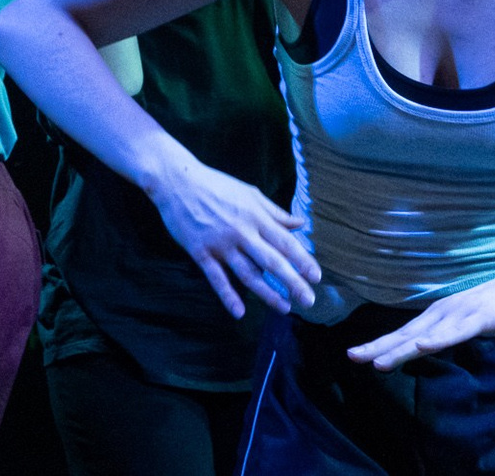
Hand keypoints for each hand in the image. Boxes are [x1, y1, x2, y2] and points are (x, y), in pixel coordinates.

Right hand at [149, 159, 320, 318]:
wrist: (178, 182)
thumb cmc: (216, 185)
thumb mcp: (250, 193)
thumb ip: (275, 212)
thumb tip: (300, 223)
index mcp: (256, 217)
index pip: (285, 242)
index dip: (302, 260)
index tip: (316, 277)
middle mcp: (242, 232)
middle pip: (272, 262)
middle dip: (293, 282)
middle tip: (308, 301)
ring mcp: (221, 244)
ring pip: (248, 274)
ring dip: (267, 293)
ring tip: (284, 308)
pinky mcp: (201, 252)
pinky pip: (217, 278)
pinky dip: (228, 296)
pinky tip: (239, 312)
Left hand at [345, 241, 494, 370]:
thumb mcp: (473, 322)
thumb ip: (453, 332)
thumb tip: (432, 346)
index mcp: (444, 314)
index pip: (407, 333)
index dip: (382, 343)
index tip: (355, 355)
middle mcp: (447, 311)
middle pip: (408, 332)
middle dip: (379, 346)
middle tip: (351, 356)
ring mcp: (464, 312)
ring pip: (426, 334)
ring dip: (401, 347)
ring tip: (376, 361)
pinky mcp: (483, 316)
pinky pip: (457, 331)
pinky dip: (438, 339)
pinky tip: (422, 346)